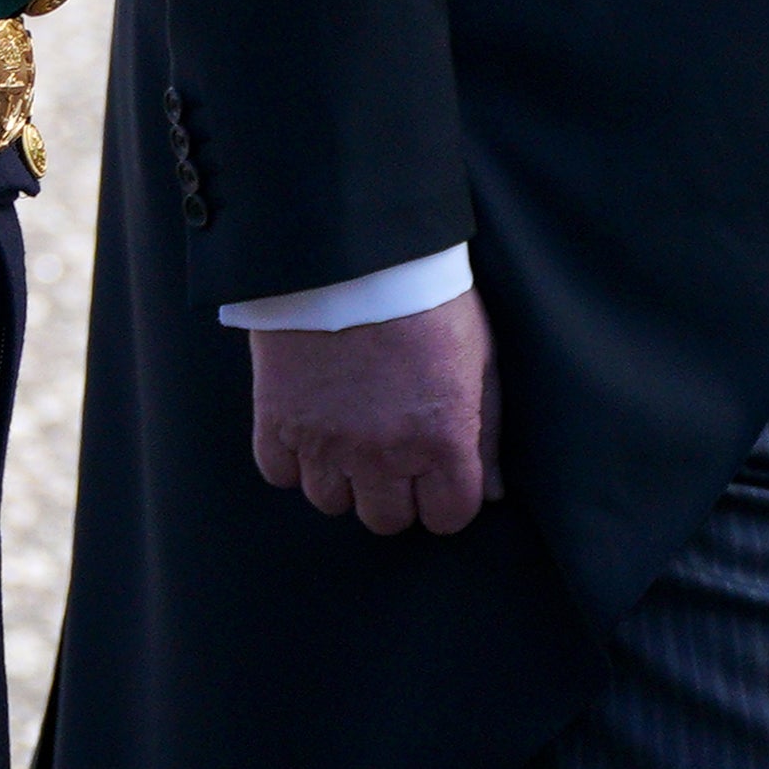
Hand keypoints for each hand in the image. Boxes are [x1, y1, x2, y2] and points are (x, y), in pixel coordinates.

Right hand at [248, 289, 497, 536]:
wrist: (352, 248)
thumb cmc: (426, 298)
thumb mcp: (479, 357)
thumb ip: (486, 431)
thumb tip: (492, 492)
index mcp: (442, 440)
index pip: (448, 518)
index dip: (445, 497)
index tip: (436, 473)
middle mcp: (384, 454)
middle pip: (387, 520)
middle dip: (393, 492)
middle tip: (390, 449)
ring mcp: (325, 441)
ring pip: (331, 502)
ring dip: (341, 475)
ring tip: (347, 430)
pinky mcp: (277, 420)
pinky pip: (280, 473)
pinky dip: (293, 457)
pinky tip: (309, 422)